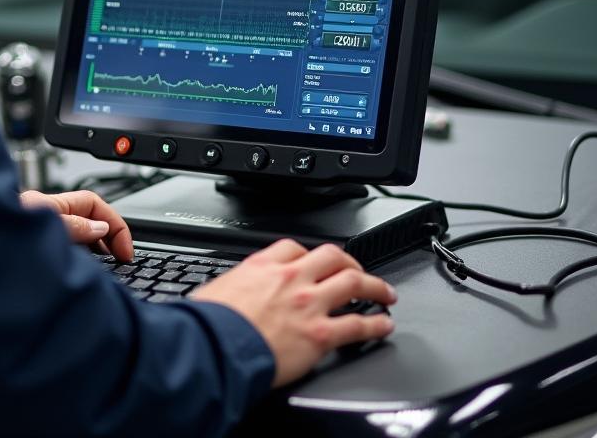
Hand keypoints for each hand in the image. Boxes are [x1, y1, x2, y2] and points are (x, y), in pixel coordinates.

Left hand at [20, 189, 133, 261]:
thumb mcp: (43, 230)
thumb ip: (74, 226)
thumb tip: (100, 228)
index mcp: (48, 205)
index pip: (93, 204)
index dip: (114, 224)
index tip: (125, 249)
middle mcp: (43, 218)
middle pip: (87, 220)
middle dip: (108, 238)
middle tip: (121, 260)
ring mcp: (37, 236)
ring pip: (77, 238)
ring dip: (94, 251)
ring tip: (107, 269)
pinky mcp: (32, 256)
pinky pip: (64, 253)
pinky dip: (79, 261)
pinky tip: (84, 274)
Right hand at [190, 240, 395, 387]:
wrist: (215, 347)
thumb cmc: (211, 323)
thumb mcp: (218, 289)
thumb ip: (235, 287)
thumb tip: (230, 295)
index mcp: (263, 266)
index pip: (295, 248)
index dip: (310, 254)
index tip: (316, 262)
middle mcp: (291, 279)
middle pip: (332, 256)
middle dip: (351, 262)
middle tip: (358, 270)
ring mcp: (309, 304)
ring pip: (354, 282)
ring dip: (375, 286)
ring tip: (385, 293)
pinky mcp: (320, 335)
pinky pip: (357, 324)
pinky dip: (376, 324)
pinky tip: (384, 326)